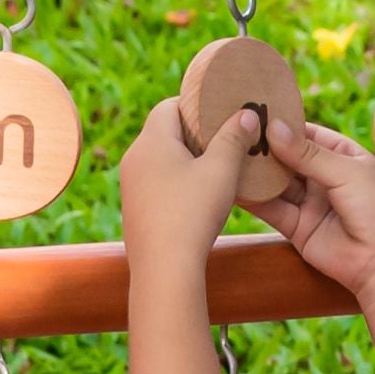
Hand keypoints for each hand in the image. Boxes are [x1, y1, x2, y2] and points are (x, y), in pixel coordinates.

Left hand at [118, 92, 256, 271]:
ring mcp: (130, 185)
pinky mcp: (133, 209)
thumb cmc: (193, 213)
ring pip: (160, 159)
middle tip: (224, 140)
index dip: (196, 105)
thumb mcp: (221, 171)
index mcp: (151, 141)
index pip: (169, 106)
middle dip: (194, 133)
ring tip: (216, 170)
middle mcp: (134, 158)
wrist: (164, 269)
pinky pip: (155, 183)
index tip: (220, 113)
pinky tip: (198, 197)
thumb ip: (234, 138)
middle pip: (164, 131)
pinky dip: (176, 182)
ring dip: (186, 160)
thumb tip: (245, 114)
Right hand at [241, 113, 374, 300]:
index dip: (285, 125)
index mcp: (345, 157)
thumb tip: (274, 127)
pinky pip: (273, 209)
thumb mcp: (346, 172)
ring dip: (257, 172)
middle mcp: (327, 179)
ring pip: (278, 183)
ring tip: (228, 154)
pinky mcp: (298, 228)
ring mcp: (312, 204)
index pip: (309, 135)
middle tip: (236, 131)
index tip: (257, 112)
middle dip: (266, 147)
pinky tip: (234, 185)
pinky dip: (254, 198)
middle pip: (289, 158)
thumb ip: (307, 153)